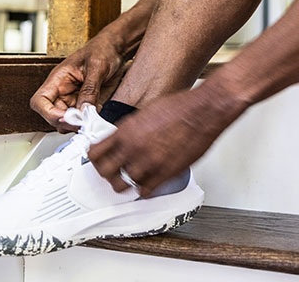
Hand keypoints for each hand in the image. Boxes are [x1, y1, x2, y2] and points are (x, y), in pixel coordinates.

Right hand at [31, 36, 127, 131]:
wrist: (115, 50)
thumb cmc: (101, 50)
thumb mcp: (97, 67)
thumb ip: (90, 89)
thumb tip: (84, 110)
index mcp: (58, 79)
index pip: (40, 101)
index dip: (48, 113)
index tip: (66, 117)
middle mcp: (62, 92)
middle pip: (52, 116)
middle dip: (66, 123)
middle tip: (84, 122)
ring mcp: (73, 100)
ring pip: (66, 122)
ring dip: (77, 125)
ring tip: (91, 119)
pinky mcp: (85, 105)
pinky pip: (82, 120)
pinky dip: (88, 123)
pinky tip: (97, 115)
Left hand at [88, 85, 245, 193]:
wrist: (203, 111)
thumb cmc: (180, 107)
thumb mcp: (145, 113)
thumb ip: (130, 130)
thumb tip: (122, 140)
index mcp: (126, 130)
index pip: (95, 153)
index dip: (95, 159)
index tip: (99, 161)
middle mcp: (133, 147)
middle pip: (105, 173)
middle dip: (107, 174)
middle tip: (113, 174)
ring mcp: (149, 162)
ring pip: (124, 185)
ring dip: (126, 183)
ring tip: (130, 180)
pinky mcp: (165, 173)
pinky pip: (145, 191)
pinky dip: (144, 189)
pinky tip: (147, 183)